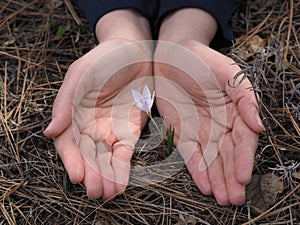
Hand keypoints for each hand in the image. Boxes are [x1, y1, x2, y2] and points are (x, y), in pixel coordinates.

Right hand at [45, 39, 152, 198]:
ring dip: (106, 179)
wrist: (134, 53)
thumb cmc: (104, 59)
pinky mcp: (129, 133)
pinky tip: (120, 186)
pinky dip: (122, 171)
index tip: (78, 176)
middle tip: (96, 192)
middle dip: (92, 176)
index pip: (69, 144)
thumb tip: (50, 131)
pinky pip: (124, 156)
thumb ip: (65, 102)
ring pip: (105, 161)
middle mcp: (90, 127)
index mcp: (74, 115)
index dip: (72, 161)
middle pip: (88, 157)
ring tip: (109, 194)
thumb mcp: (81, 75)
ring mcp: (110, 131)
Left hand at [154, 41, 263, 204]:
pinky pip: (190, 154)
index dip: (243, 159)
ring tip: (222, 199)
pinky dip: (197, 170)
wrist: (172, 56)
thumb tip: (259, 127)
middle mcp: (220, 124)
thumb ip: (245, 100)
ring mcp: (201, 130)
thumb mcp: (229, 75)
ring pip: (211, 159)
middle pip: (228, 155)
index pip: (243, 140)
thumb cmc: (203, 62)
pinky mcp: (182, 132)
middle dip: (231, 177)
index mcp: (235, 111)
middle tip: (234, 199)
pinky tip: (205, 185)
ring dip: (217, 179)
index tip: (243, 176)